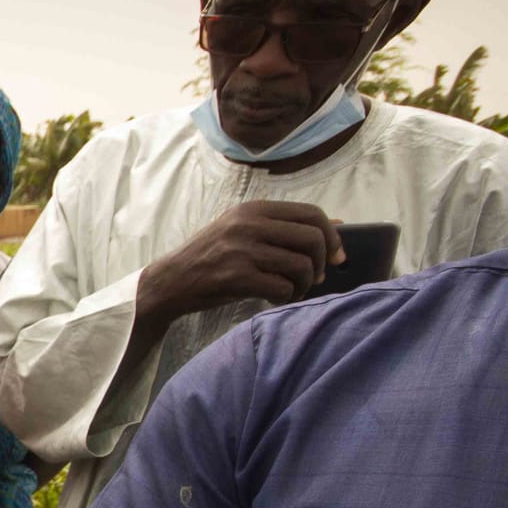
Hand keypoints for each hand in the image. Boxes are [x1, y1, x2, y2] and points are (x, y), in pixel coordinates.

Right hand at [139, 201, 344, 322]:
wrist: (170, 281)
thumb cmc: (210, 258)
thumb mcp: (243, 231)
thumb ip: (285, 227)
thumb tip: (337, 224)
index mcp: (253, 209)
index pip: (311, 213)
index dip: (332, 236)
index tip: (335, 256)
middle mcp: (248, 224)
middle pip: (313, 239)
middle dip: (322, 263)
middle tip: (314, 278)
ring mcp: (242, 250)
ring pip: (301, 266)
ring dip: (305, 284)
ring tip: (293, 290)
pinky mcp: (236, 276)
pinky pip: (282, 288)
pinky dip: (286, 297)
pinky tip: (275, 298)